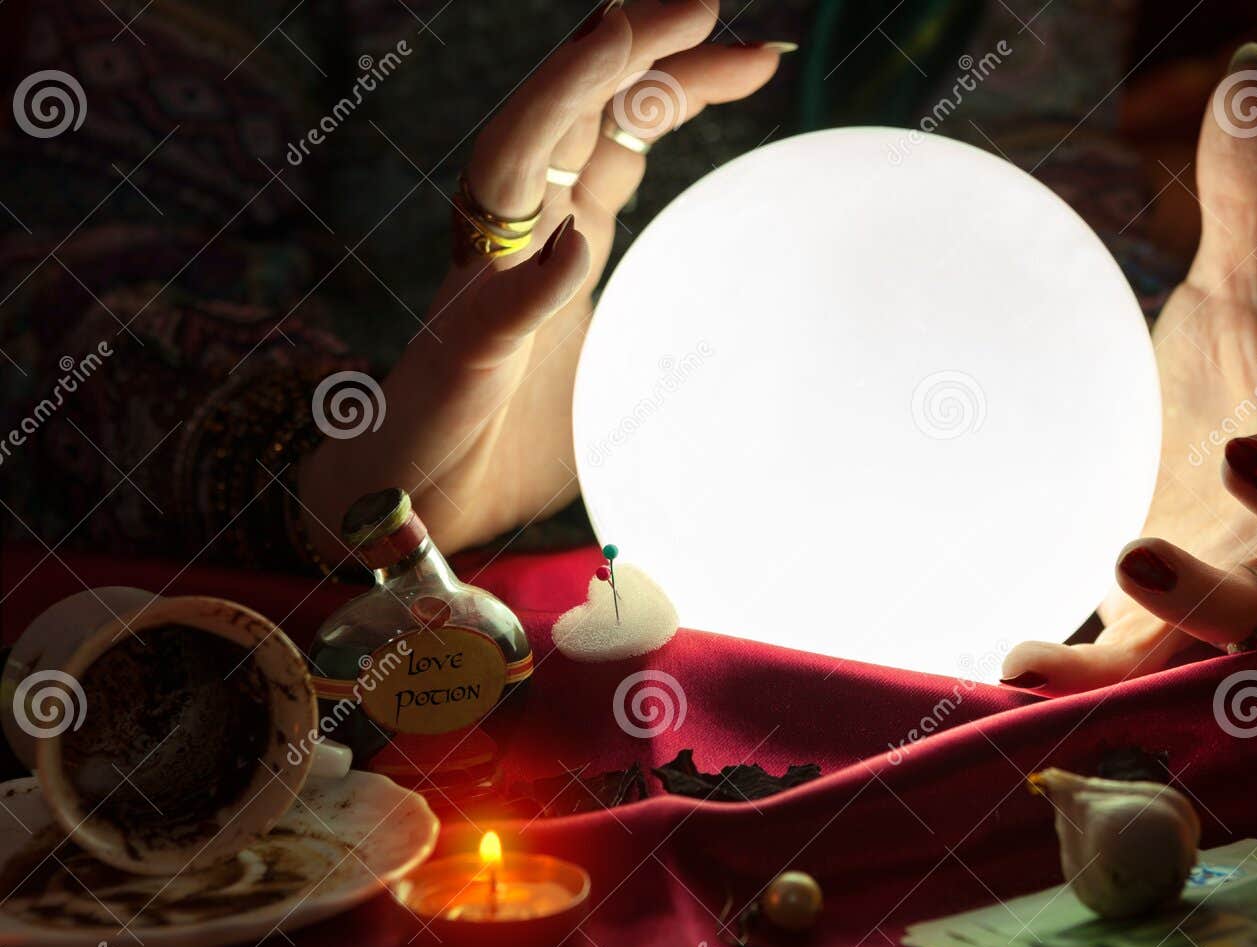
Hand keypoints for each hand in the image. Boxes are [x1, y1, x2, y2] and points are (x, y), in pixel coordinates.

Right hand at [299, 1, 786, 557]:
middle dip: (628, 51)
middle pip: (564, 119)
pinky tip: (574, 248)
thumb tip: (744, 310)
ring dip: (562, 102)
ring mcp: (480, 294)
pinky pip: (498, 313)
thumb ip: (653, 315)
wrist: (419, 507)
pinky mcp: (463, 363)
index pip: (612, 134)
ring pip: (507, 171)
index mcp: (552, 237)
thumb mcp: (608, 361)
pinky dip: (534, 280)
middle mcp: (511, 243)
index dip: (675, 83)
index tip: (758, 56)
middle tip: (702, 1)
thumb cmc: (510, 436)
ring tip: (618, 42)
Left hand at [1002, 46, 1256, 693]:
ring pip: (1247, 618)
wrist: (1149, 464)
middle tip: (1240, 451)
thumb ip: (1242, 203)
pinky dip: (1084, 672)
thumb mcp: (1221, 294)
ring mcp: (1229, 581)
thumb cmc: (1205, 385)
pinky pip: (1132, 668)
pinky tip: (1013, 655)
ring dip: (1200, 598)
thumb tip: (1250, 76)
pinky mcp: (1156, 630)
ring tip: (1126, 553)